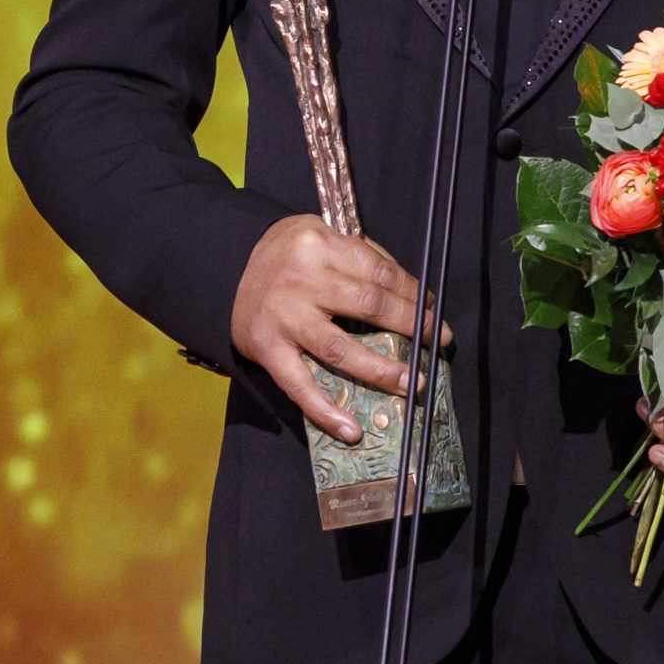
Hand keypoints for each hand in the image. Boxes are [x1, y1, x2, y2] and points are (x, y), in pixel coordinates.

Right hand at [230, 215, 447, 443]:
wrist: (225, 270)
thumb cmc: (287, 254)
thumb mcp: (322, 234)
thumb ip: (361, 256)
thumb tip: (412, 293)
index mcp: (320, 246)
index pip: (380, 272)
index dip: (413, 294)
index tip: (434, 310)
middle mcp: (301, 281)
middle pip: (369, 306)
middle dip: (412, 326)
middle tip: (438, 342)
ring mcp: (284, 318)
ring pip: (341, 349)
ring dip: (382, 371)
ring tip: (413, 384)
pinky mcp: (267, 350)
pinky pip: (299, 385)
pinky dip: (325, 411)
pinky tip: (352, 430)